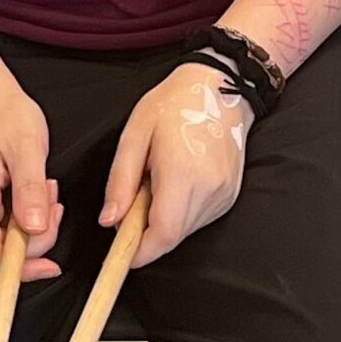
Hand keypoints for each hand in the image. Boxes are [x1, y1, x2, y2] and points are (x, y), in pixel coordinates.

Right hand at [0, 78, 64, 279]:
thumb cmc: (4, 116)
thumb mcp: (28, 147)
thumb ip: (30, 190)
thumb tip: (34, 229)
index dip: (19, 266)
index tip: (50, 266)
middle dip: (34, 237)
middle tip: (51, 201)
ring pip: (1, 242)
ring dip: (31, 226)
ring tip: (43, 190)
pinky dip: (23, 220)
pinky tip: (32, 195)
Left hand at [103, 63, 248, 265]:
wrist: (221, 88)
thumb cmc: (174, 105)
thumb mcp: (134, 136)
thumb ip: (121, 182)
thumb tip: (110, 221)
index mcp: (183, 174)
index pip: (163, 234)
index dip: (140, 251)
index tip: (121, 254)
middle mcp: (209, 190)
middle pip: (172, 237)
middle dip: (147, 234)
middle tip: (134, 202)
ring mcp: (224, 194)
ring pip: (186, 231)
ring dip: (164, 222)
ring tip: (157, 184)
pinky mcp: (230, 195)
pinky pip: (199, 219)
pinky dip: (181, 213)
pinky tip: (177, 184)